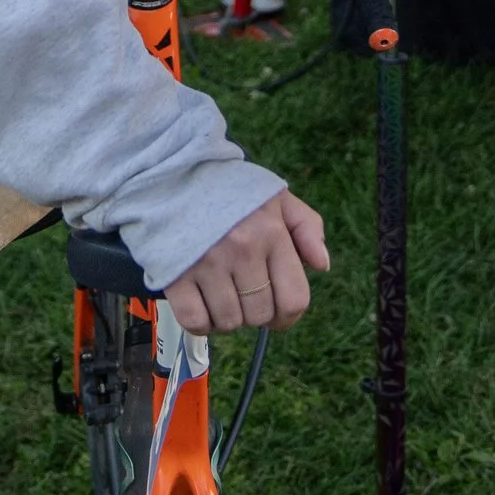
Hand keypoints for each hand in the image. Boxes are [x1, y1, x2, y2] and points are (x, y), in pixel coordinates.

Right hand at [164, 190, 329, 335]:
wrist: (173, 172)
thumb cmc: (227, 188)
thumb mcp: (276, 196)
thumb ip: (307, 227)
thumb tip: (322, 265)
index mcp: (271, 232)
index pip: (294, 299)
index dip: (288, 316)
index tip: (276, 314)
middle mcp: (243, 249)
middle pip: (260, 315)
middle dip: (255, 314)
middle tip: (242, 294)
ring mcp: (207, 263)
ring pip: (229, 322)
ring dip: (226, 318)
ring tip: (220, 294)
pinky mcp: (176, 274)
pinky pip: (195, 321)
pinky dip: (200, 322)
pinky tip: (200, 303)